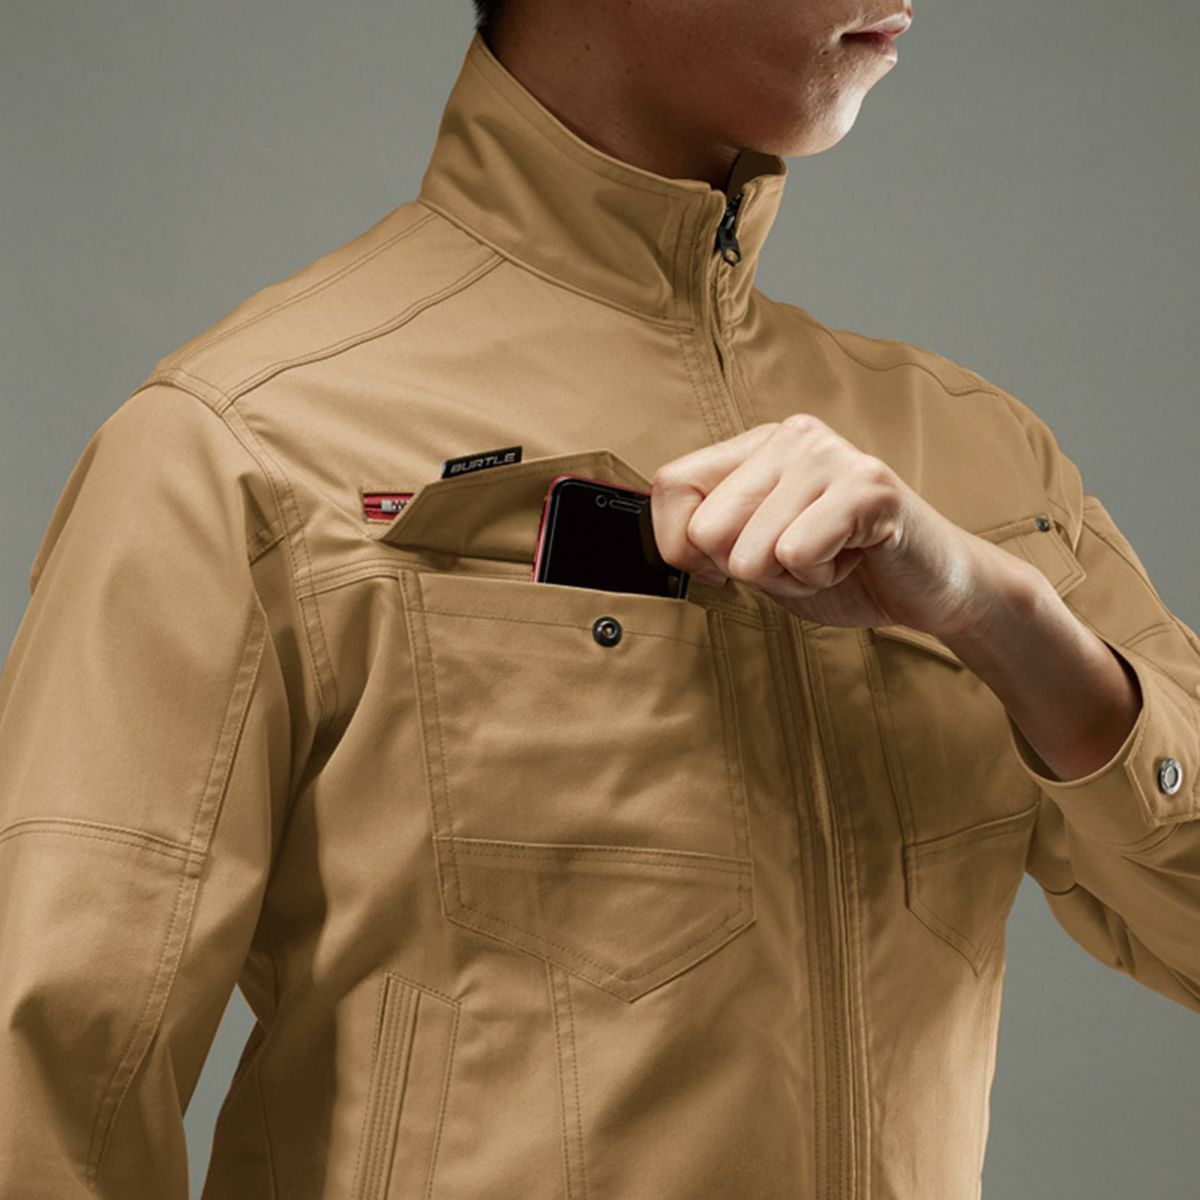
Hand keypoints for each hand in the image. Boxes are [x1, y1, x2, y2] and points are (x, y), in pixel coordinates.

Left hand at [648, 416, 1016, 638]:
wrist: (928, 585)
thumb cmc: (844, 568)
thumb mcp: (759, 557)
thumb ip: (712, 542)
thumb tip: (668, 547)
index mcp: (755, 447)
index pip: (669, 486)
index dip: (681, 545)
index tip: (723, 565)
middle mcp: (789, 438)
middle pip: (705, 530)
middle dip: (746, 570)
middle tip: (797, 558)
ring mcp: (830, 455)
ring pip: (750, 552)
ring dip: (791, 577)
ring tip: (830, 556)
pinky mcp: (868, 486)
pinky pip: (798, 552)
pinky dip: (821, 577)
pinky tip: (851, 558)